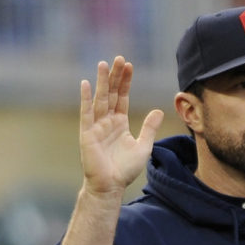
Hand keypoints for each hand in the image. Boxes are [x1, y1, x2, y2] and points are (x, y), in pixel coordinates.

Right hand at [80, 56, 163, 196]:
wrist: (111, 185)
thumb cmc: (126, 169)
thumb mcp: (144, 146)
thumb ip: (149, 128)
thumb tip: (158, 110)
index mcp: (120, 123)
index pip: (123, 97)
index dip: (126, 82)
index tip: (129, 66)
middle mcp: (107, 121)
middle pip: (112, 94)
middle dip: (116, 77)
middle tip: (120, 58)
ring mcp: (96, 126)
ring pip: (100, 99)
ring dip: (103, 82)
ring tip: (105, 64)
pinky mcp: (87, 133)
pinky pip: (86, 113)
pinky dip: (86, 98)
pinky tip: (87, 83)